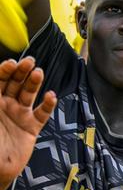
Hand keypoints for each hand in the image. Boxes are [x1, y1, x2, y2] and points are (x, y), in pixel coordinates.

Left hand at [0, 58, 56, 189]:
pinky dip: (48, 104)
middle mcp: (4, 105)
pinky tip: (51, 96)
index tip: (11, 63)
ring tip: (38, 73)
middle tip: (29, 62)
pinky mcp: (31, 127)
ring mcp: (18, 115)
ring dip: (34, 83)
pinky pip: (42, 113)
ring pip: (28, 94)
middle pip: (14, 83)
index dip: (5, 71)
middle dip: (21, 71)